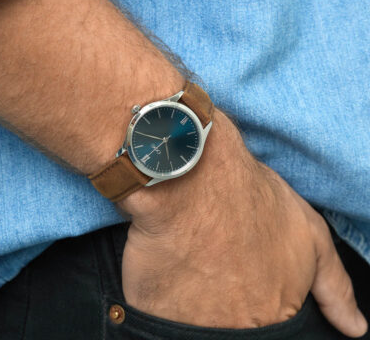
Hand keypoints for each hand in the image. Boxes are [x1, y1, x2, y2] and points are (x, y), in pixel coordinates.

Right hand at [119, 109, 366, 337]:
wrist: (194, 179)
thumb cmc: (251, 199)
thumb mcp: (307, 233)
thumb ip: (333, 285)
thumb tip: (355, 329)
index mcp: (275, 312)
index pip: (270, 325)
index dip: (255, 304)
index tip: (242, 283)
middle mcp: (239, 327)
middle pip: (235, 327)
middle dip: (227, 304)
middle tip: (215, 267)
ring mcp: (195, 324)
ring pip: (195, 325)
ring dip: (193, 304)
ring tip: (191, 264)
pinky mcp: (155, 312)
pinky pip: (160, 316)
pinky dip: (162, 301)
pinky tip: (166, 270)